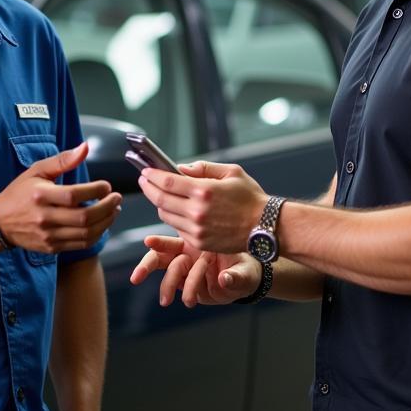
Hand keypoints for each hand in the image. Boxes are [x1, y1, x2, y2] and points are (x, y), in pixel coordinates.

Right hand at [0, 142, 120, 253]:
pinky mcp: (52, 247)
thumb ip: (63, 160)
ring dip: (106, 221)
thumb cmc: (20, 193)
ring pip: (86, 233)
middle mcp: (44, 217)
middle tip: (117, 198)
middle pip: (84, 217)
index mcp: (41, 195)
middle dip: (107, 207)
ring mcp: (48, 235)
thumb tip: (85, 147)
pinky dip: (97, 234)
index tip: (106, 186)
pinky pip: (81, 244)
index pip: (74, 195)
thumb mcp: (37, 170)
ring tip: (114, 210)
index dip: (96, 190)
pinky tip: (102, 223)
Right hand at [130, 234, 262, 306]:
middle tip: (136, 278)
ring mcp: (187, 270)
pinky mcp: (189, 285)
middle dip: (147, 265)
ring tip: (168, 300)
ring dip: (167, 286)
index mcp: (198, 242)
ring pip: (169, 274)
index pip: (175, 239)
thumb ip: (235, 275)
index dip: (160, 241)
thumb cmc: (246, 267)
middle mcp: (189, 254)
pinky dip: (181, 293)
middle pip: (162, 256)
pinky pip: (180, 288)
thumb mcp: (245, 270)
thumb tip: (225, 279)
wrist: (248, 280)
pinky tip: (189, 300)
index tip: (148, 242)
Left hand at [137, 161, 265, 253]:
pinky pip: (177, 228)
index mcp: (204, 190)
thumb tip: (181, 169)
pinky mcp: (199, 243)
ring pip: (165, 215)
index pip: (167, 182)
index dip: (152, 176)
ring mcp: (197, 229)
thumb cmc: (251, 198)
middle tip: (144, 181)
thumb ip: (204, 168)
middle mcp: (197, 211)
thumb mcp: (231, 172)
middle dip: (148, 188)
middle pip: (160, 199)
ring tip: (160, 194)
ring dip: (160, 203)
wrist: (266, 227)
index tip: (145, 171)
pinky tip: (176, 210)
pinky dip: (173, 218)